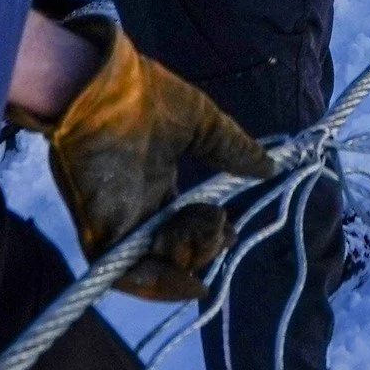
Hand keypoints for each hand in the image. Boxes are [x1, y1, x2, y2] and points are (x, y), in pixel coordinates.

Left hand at [13, 19, 273, 299]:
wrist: (100, 85)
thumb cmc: (145, 96)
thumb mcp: (202, 123)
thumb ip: (232, 148)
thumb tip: (269, 167)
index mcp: (155, 184)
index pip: (183, 225)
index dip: (208, 234)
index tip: (230, 227)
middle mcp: (136, 208)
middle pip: (172, 251)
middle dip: (202, 250)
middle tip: (220, 227)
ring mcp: (116, 222)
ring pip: (151, 269)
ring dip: (186, 265)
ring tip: (207, 238)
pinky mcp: (99, 232)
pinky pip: (124, 275)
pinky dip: (156, 284)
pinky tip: (188, 278)